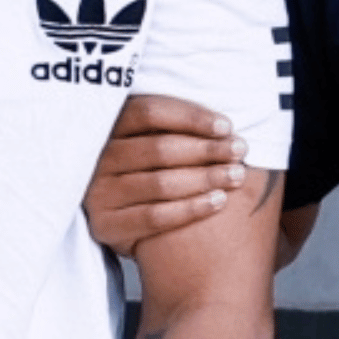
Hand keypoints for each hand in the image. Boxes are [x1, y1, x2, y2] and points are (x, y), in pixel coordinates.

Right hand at [82, 94, 248, 257]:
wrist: (122, 225)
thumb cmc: (149, 174)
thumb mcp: (149, 144)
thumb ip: (173, 131)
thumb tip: (225, 126)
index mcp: (108, 128)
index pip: (149, 112)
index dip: (190, 117)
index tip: (226, 126)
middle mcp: (100, 159)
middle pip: (158, 148)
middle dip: (205, 149)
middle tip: (239, 150)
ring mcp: (99, 193)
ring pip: (160, 183)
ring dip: (205, 178)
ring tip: (236, 175)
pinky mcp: (105, 225)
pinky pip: (155, 217)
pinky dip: (191, 208)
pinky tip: (219, 201)